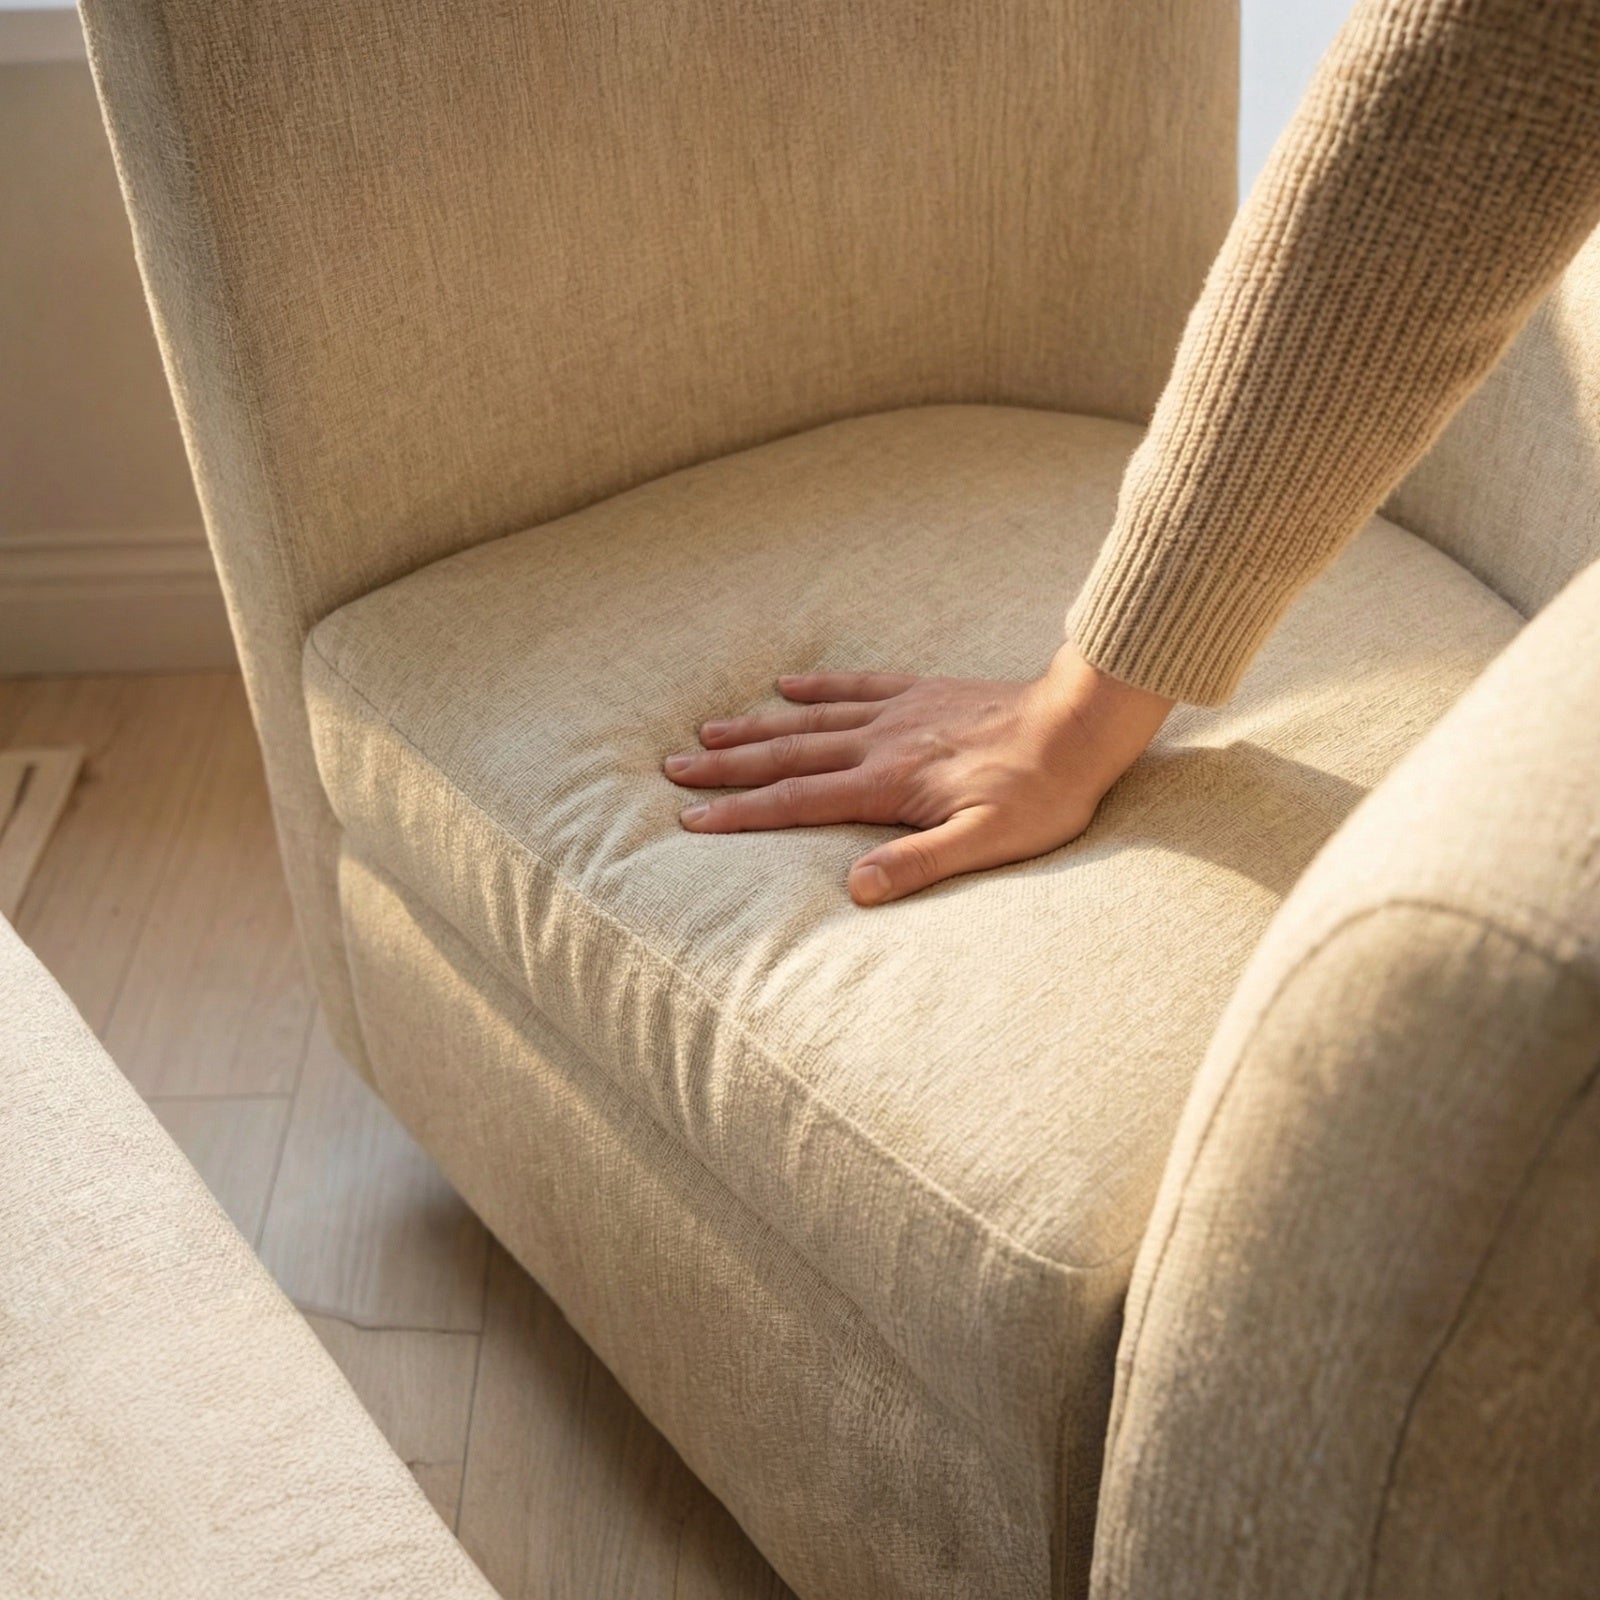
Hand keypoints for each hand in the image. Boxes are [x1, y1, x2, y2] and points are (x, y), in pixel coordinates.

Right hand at [663, 642, 1173, 904]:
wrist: (1081, 722)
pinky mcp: (921, 692)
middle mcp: (881, 743)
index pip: (798, 801)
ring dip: (755, 727)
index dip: (741, 812)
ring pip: (810, 721)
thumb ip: (919, 865)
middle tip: (673, 768)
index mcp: (888, 784)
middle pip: (788, 756)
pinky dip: (817, 687)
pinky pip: (857, 686)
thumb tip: (853, 889)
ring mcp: (898, 713)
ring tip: (707, 730)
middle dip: (728, 766)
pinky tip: (787, 685)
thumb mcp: (987, 843)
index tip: (692, 819)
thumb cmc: (1041, 793)